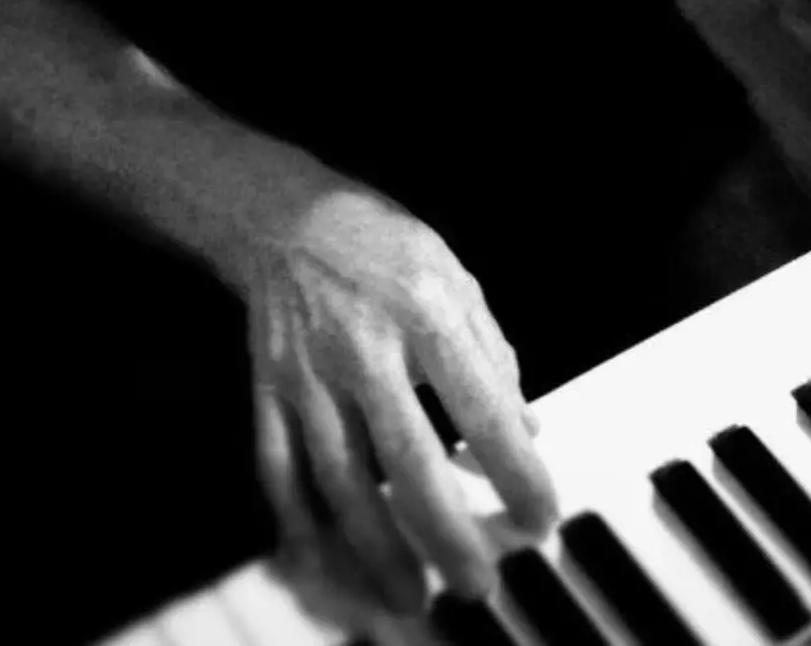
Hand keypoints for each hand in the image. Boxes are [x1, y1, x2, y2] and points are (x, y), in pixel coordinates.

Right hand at [245, 182, 557, 616]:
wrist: (283, 214)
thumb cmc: (380, 242)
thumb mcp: (452, 273)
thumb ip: (491, 351)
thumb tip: (527, 429)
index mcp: (423, 309)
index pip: (480, 407)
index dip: (516, 471)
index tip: (542, 518)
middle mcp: (364, 346)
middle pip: (407, 459)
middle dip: (445, 532)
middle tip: (477, 585)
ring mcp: (309, 373)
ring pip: (341, 479)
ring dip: (376, 548)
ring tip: (409, 597)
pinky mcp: (268, 389)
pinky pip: (280, 470)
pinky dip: (298, 524)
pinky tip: (324, 563)